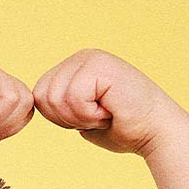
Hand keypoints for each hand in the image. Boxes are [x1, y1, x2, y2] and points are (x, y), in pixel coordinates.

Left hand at [32, 49, 172, 156]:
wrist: (154, 132)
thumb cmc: (121, 128)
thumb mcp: (80, 116)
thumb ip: (59, 106)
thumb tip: (34, 101)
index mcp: (73, 67)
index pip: (39, 96)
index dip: (58, 118)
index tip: (87, 118)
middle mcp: (81, 57)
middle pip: (43, 97)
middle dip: (66, 118)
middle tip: (97, 116)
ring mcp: (91, 58)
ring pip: (56, 98)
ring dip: (80, 117)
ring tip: (104, 112)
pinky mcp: (101, 66)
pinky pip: (74, 98)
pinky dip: (90, 114)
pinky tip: (110, 109)